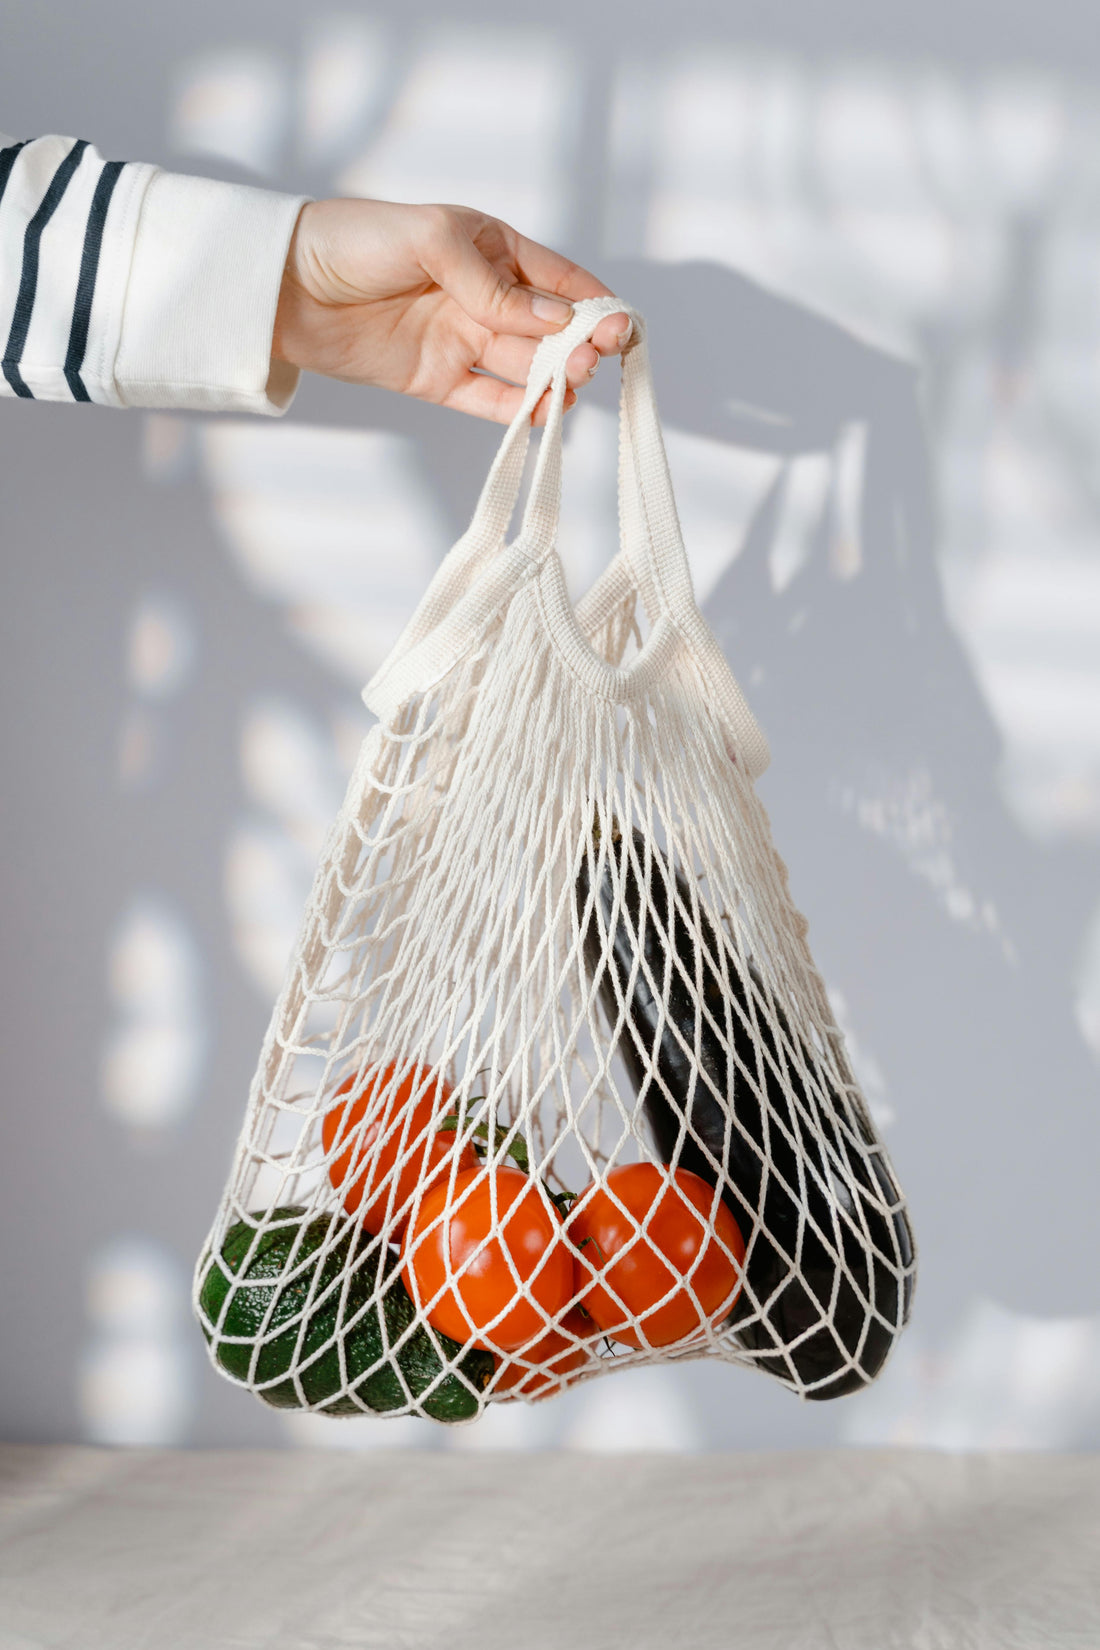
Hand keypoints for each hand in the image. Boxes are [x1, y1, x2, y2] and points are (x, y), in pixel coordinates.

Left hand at [271, 197, 630, 423]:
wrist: (284, 285)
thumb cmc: (354, 240)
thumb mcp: (431, 240)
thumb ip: (491, 284)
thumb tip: (552, 320)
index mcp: (490, 248)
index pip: (557, 278)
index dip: (592, 302)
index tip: (619, 324)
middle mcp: (482, 297)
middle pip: (548, 329)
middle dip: (576, 345)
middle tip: (590, 359)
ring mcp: (460, 341)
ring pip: (524, 366)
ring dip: (554, 378)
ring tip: (572, 385)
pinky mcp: (436, 381)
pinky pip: (487, 400)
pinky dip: (517, 411)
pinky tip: (544, 414)